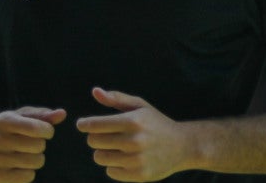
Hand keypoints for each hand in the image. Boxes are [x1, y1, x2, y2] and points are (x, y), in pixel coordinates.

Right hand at [0, 106, 65, 182]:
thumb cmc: (7, 128)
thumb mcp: (21, 116)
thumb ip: (43, 115)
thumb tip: (62, 114)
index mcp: (4, 122)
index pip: (36, 128)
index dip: (48, 131)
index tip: (46, 131)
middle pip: (38, 146)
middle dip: (41, 144)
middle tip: (32, 144)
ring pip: (35, 162)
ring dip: (37, 158)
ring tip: (27, 154)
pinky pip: (28, 177)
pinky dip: (29, 172)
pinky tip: (20, 166)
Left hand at [76, 88, 191, 181]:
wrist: (183, 146)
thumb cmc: (157, 123)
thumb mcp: (140, 107)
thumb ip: (116, 99)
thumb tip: (95, 91)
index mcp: (134, 121)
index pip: (95, 125)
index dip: (85, 124)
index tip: (82, 124)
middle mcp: (134, 141)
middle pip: (94, 141)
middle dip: (96, 137)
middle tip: (107, 135)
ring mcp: (136, 160)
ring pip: (99, 157)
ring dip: (104, 152)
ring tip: (117, 147)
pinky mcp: (138, 175)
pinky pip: (110, 171)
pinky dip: (115, 166)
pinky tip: (127, 159)